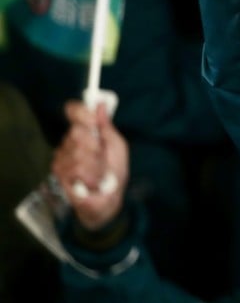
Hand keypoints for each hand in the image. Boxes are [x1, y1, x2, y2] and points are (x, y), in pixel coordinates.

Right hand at [50, 100, 128, 229]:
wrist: (108, 198)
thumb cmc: (114, 170)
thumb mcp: (117, 145)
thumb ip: (107, 126)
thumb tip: (101, 104)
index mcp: (85, 131)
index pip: (73, 111)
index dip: (80, 112)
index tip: (92, 119)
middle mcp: (70, 141)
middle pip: (76, 131)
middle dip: (96, 146)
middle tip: (102, 157)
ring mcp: (62, 157)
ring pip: (78, 152)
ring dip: (96, 165)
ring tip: (99, 173)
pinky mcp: (59, 173)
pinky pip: (76, 168)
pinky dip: (91, 176)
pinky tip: (92, 181)